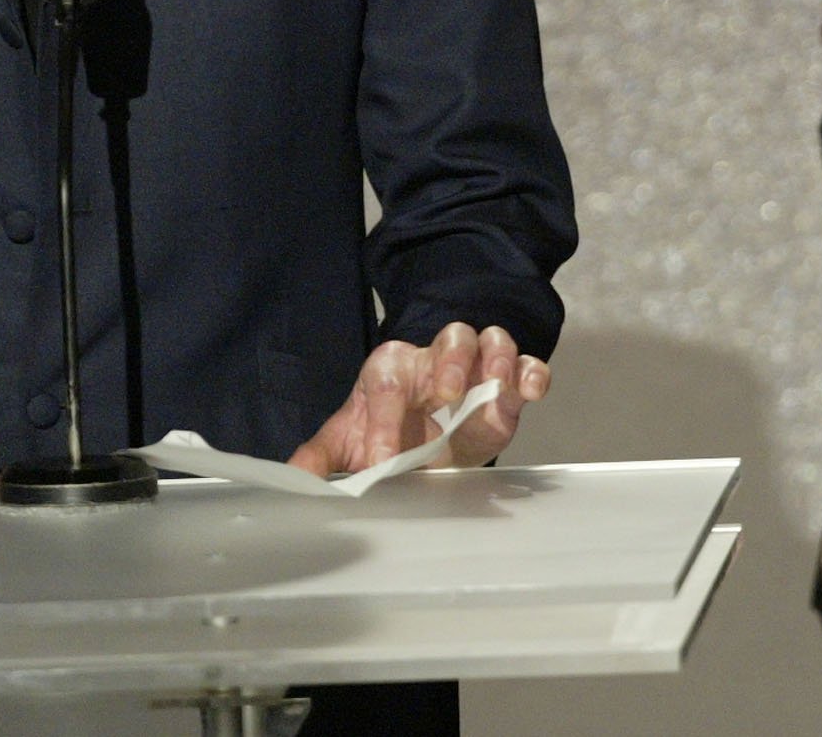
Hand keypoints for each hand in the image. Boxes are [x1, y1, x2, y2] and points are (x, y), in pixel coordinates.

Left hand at [286, 322, 551, 476]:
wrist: (424, 432)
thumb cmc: (384, 431)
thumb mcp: (347, 443)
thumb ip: (319, 458)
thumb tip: (290, 482)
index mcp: (390, 369)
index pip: (387, 384)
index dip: (382, 423)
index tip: (383, 461)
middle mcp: (435, 358)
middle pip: (449, 339)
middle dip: (449, 364)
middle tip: (446, 397)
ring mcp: (477, 366)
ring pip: (491, 340)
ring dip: (496, 360)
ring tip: (494, 388)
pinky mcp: (508, 385)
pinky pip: (526, 364)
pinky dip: (531, 374)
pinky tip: (529, 392)